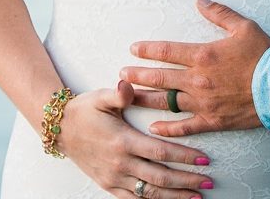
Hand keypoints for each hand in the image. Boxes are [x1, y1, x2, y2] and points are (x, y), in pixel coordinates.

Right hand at [56, 80, 212, 197]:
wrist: (60, 130)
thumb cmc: (85, 110)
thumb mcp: (101, 97)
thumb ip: (119, 92)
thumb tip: (128, 83)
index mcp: (123, 141)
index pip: (160, 152)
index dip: (184, 156)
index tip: (204, 159)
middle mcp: (120, 163)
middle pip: (160, 177)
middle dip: (187, 181)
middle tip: (209, 182)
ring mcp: (114, 178)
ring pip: (150, 193)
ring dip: (175, 196)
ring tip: (196, 197)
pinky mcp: (108, 185)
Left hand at [120, 0, 269, 136]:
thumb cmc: (264, 54)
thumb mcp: (242, 26)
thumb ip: (218, 12)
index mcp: (203, 55)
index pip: (167, 50)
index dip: (147, 49)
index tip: (133, 49)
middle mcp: (198, 79)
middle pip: (160, 77)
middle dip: (138, 75)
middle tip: (121, 74)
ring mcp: (204, 102)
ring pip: (167, 102)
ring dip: (145, 99)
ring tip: (128, 98)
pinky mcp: (213, 121)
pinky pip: (185, 127)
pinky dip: (168, 129)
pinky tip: (154, 128)